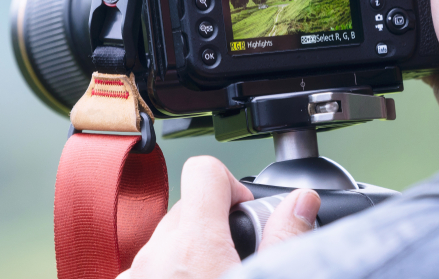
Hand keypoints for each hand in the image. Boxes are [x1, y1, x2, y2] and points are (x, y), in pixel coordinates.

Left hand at [118, 156, 319, 278]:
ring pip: (165, 241)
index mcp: (195, 246)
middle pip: (186, 209)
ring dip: (190, 254)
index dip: (231, 186)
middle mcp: (156, 257)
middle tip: (238, 260)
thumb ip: (285, 239)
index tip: (244, 214)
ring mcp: (136, 277)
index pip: (204, 170)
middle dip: (214, 226)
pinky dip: (168, 275)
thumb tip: (302, 200)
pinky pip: (146, 269)